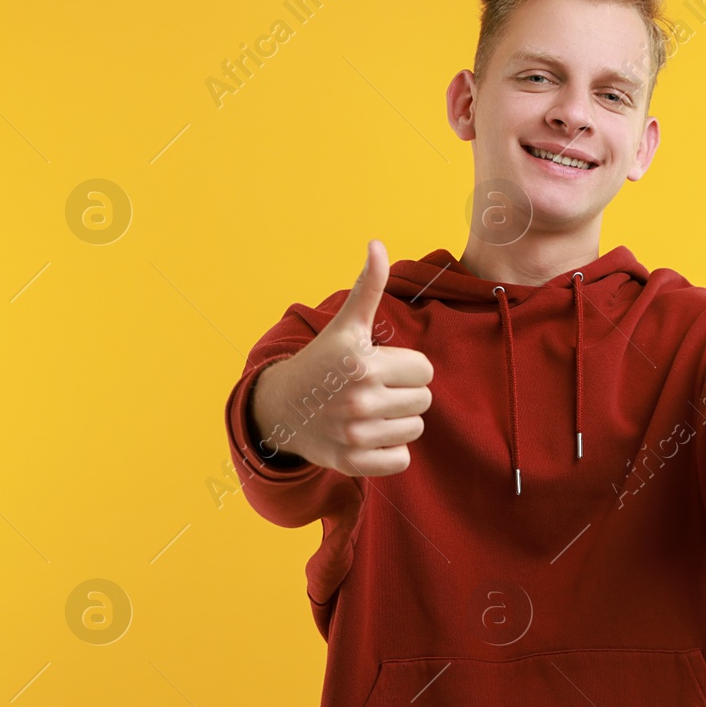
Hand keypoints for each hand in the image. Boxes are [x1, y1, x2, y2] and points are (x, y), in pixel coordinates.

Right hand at [250, 240, 433, 476]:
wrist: (281, 408)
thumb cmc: (321, 362)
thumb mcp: (345, 326)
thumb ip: (367, 287)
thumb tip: (377, 244)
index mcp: (363, 363)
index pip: (424, 370)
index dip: (407, 367)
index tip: (381, 367)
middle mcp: (359, 401)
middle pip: (423, 400)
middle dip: (404, 393)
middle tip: (376, 389)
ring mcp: (356, 434)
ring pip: (415, 429)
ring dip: (399, 421)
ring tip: (371, 411)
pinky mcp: (352, 462)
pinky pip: (400, 459)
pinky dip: (390, 451)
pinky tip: (369, 435)